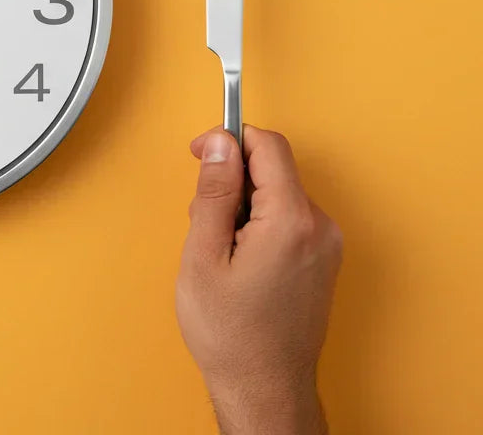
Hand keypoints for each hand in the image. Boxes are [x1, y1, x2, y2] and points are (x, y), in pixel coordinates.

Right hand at [175, 125, 341, 434]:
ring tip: (219, 250)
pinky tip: (239, 260)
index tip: (200, 152)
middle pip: (273, 168)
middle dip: (232, 180)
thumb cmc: (231, 333)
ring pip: (278, 193)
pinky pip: (288, 218)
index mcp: (291, 220)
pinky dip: (259, 224)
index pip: (268, 146)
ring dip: (244, 205)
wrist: (265, 388)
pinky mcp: (323, 260)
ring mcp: (327, 245)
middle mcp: (320, 227)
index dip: (229, 139)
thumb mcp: (204, 255)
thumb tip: (221, 143)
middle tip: (202, 218)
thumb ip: (214, 192)